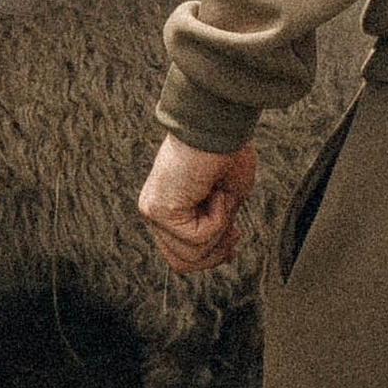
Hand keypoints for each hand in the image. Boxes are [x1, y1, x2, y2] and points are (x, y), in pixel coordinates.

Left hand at [140, 135, 259, 275]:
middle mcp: (155, 210)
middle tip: (233, 230)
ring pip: (189, 256)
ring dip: (218, 231)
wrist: (220, 125)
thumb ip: (216, 228)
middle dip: (215, 253)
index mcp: (168, 206)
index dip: (211, 255)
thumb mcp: (225, 201)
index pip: (180, 253)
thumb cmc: (226, 152)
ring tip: (219, 197)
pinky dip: (217, 218)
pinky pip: (197, 239)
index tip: (234, 235)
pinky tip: (213, 191)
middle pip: (182, 262)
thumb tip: (221, 252)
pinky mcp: (158, 210)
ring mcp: (153, 211)